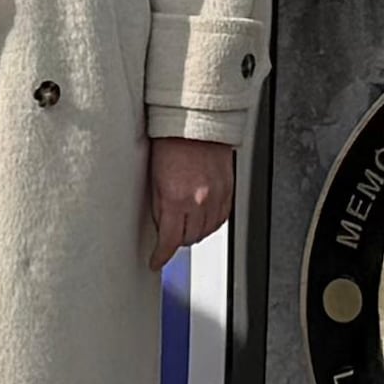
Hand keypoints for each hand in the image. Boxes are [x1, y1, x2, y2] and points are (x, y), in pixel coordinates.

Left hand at [140, 135, 233, 269]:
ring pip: (208, 231)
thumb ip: (159, 207)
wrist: (195, 123)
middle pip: (190, 238)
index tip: (156, 260)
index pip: (169, 240)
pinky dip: (212, 222)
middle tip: (169, 236)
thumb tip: (161, 227)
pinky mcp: (229, 189)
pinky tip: (203, 217)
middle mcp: (199, 200)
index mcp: (176, 199)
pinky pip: (222, 217)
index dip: (161, 255)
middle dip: (177, 241)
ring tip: (186, 225)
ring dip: (196, 232)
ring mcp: (217, 195)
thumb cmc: (172, 143)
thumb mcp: (154, 179)